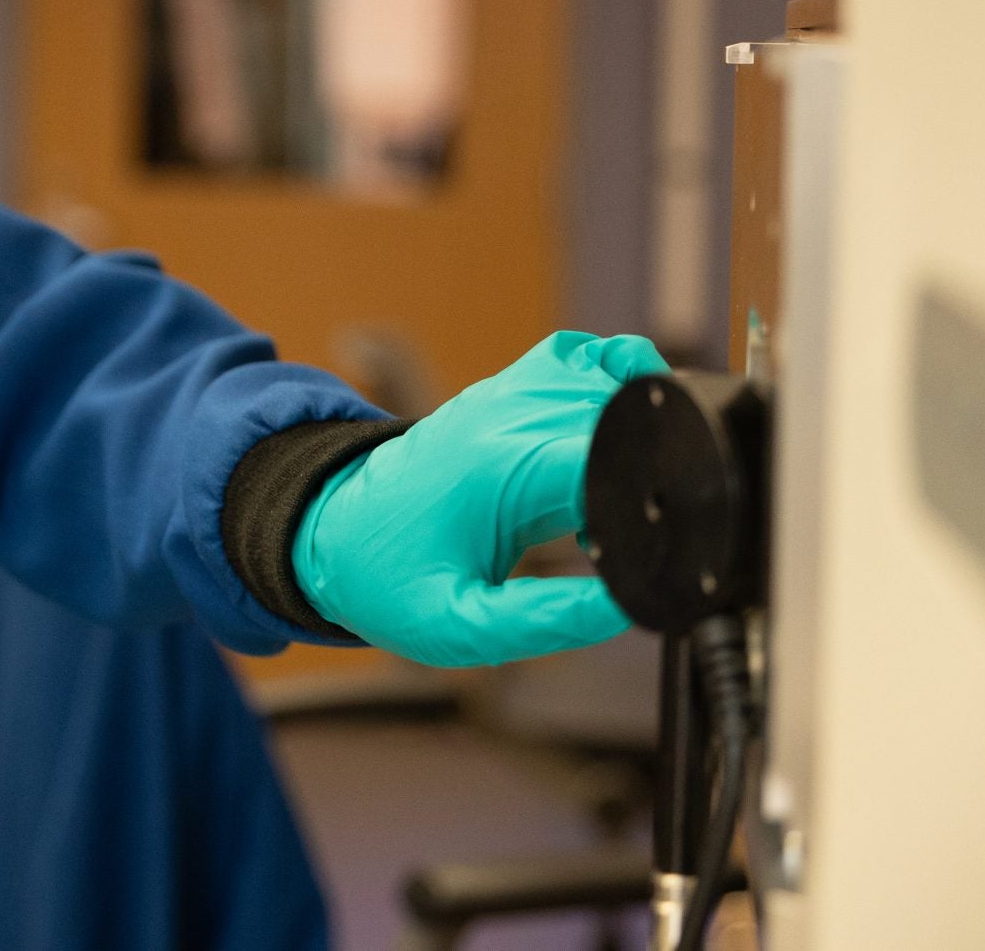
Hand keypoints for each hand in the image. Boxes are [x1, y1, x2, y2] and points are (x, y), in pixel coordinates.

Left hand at [290, 331, 665, 667]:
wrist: (326, 534)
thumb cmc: (387, 581)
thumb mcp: (458, 628)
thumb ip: (545, 621)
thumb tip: (626, 604)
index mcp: (501, 471)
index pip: (611, 454)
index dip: (652, 495)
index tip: (658, 541)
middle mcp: (506, 417)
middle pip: (624, 416)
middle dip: (653, 473)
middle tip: (617, 538)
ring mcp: (505, 394)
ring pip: (612, 379)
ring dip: (639, 432)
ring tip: (609, 501)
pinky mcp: (506, 392)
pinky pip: (580, 356)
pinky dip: (615, 378)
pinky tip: (614, 437)